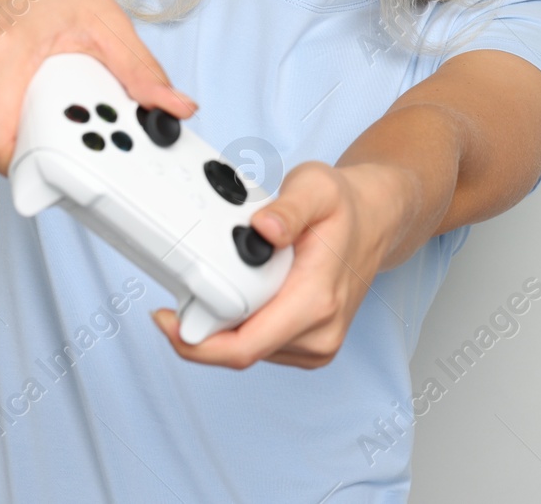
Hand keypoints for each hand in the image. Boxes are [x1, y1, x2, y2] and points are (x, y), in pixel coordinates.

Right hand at [0, 0, 196, 174]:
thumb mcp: (106, 22)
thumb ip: (141, 72)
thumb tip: (174, 109)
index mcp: (1, 48)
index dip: (21, 163)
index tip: (52, 165)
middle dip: (23, 140)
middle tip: (57, 125)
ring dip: (4, 119)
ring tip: (35, 92)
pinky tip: (9, 76)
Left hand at [151, 160, 413, 368]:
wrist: (375, 221)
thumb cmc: (345, 206)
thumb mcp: (317, 187)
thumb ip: (289, 208)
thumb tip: (263, 229)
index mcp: (317, 301)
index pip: (243, 347)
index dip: (195, 342)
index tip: (164, 317)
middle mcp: (320, 333)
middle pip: (238, 352)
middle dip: (202, 328)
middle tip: (185, 290)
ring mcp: (317, 345)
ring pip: (247, 351)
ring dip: (223, 326)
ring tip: (223, 282)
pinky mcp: (311, 348)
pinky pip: (261, 347)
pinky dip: (241, 326)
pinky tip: (243, 295)